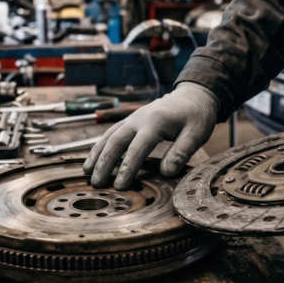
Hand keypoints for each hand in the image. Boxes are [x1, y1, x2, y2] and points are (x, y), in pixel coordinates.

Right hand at [83, 82, 218, 189]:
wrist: (191, 96)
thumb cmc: (195, 116)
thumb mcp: (197, 133)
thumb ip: (182, 152)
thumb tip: (166, 172)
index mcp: (155, 122)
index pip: (137, 148)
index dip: (127, 168)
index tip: (120, 186)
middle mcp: (139, 118)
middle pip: (116, 141)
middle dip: (104, 163)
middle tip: (96, 184)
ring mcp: (132, 118)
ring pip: (109, 136)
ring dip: (97, 154)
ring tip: (86, 173)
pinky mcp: (130, 121)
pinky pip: (110, 133)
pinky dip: (100, 146)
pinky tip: (93, 159)